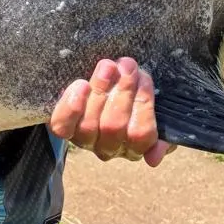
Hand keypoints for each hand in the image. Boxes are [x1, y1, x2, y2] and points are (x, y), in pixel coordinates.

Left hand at [49, 58, 175, 166]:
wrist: (101, 87)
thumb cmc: (130, 98)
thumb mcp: (151, 110)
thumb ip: (160, 132)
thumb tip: (154, 157)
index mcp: (134, 146)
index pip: (142, 134)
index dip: (144, 105)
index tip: (144, 77)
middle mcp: (108, 148)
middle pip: (115, 126)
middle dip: (123, 91)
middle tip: (127, 65)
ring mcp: (84, 140)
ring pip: (90, 124)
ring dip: (101, 90)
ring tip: (108, 66)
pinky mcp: (63, 128)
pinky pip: (63, 125)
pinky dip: (72, 106)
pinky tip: (81, 85)